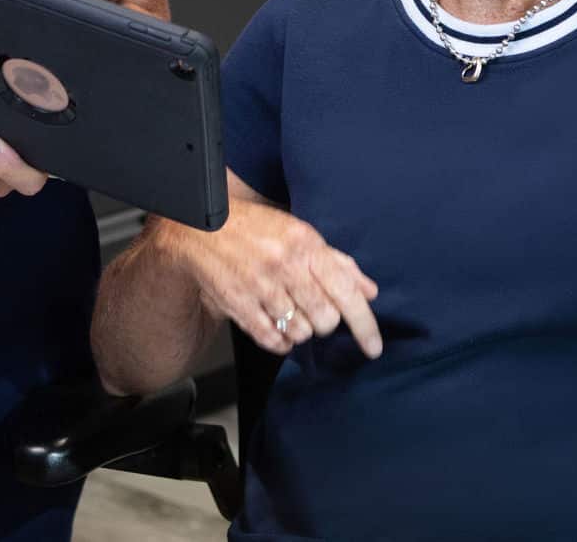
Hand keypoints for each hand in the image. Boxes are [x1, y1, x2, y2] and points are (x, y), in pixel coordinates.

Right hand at [163, 201, 381, 358]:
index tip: (374, 348)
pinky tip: (278, 327)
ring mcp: (260, 287)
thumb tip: (370, 291)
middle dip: (326, 321)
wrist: (203, 228)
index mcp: (306, 245)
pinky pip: (271, 340)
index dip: (365, 325)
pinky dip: (280, 342)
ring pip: (300, 333)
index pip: (346, 292)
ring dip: (301, 330)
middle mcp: (285, 266)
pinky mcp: (238, 305)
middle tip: (314, 307)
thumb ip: (338, 263)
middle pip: (325, 319)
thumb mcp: (302, 234)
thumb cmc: (257, 229)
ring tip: (290, 310)